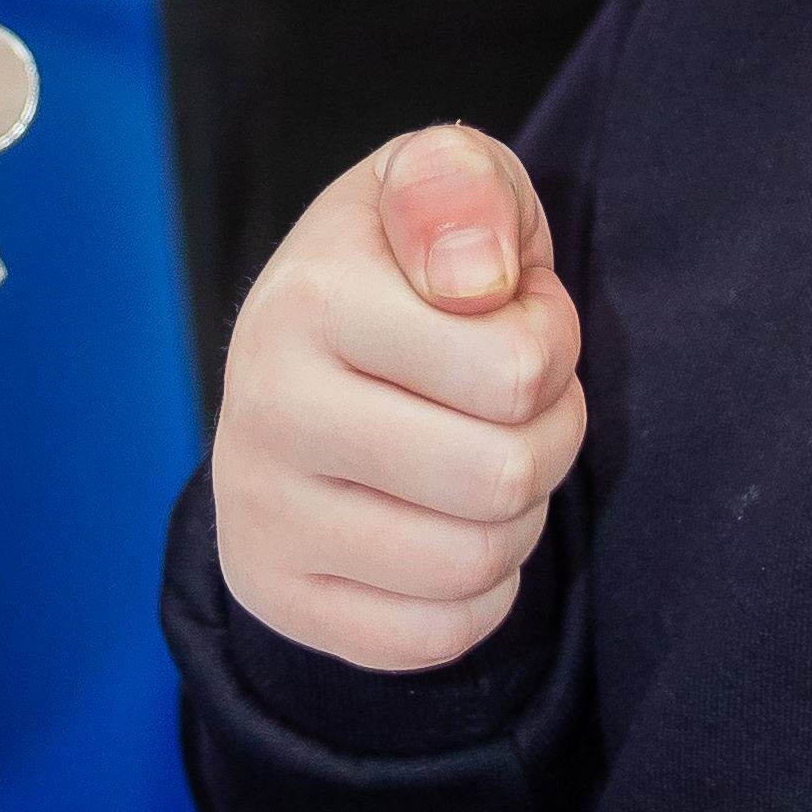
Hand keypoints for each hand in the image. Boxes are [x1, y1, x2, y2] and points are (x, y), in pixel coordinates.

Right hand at [210, 125, 583, 671]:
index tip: (516, 315)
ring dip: (520, 512)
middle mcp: (266, 411)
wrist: (300, 350)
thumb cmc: (402, 259)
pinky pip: (434, 636)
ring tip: (491, 452)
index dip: (553, 342)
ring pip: (474, 563)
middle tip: (520, 399)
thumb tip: (473, 281)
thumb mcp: (439, 174)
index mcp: (309, 299)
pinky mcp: (274, 595)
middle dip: (550, 435)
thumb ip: (462, 185)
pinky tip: (455, 523)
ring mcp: (259, 515)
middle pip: (501, 479)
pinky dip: (479, 590)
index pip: (517, 369)